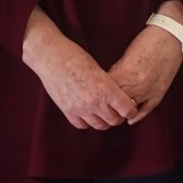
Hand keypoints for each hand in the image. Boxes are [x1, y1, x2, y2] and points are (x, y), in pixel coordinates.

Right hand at [27, 38, 141, 130]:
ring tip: (103, 113)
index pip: (127, 109)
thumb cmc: (75, 57)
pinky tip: (88, 114)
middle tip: (117, 111)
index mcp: (105, 88)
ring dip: (104, 121)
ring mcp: (80, 108)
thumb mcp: (98, 69)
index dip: (131, 110)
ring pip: (99, 125)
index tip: (130, 108)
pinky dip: (87, 122)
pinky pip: (82, 125)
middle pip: (114, 120)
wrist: (51, 57)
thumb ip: (108, 87)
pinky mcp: (67, 111)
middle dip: (118, 117)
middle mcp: (94, 101)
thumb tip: (116, 99)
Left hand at [107, 20, 182, 120]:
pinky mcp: (158, 93)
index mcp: (123, 73)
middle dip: (108, 105)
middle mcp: (135, 85)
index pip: (106, 91)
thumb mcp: (126, 55)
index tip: (95, 95)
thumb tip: (110, 82)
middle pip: (115, 102)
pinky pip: (146, 110)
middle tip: (101, 107)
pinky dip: (137, 116)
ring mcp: (148, 91)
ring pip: (129, 108)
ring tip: (113, 113)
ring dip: (121, 111)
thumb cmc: (147, 42)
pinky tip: (130, 119)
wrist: (169, 37)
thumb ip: (117, 71)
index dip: (100, 94)